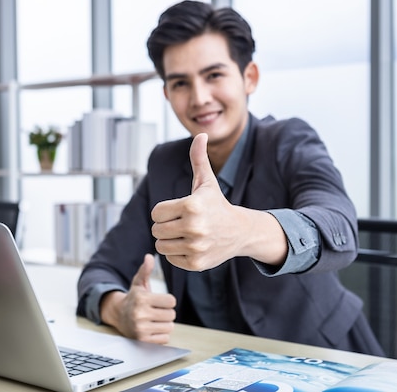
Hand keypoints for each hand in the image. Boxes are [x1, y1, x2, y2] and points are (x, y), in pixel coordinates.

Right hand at [99, 254, 175, 343]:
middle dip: (167, 313)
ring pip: (169, 327)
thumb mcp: (138, 283)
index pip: (171, 301)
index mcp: (142, 298)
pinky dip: (161, 335)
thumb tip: (149, 256)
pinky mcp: (142, 341)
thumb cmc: (134, 298)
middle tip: (156, 311)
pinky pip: (165, 339)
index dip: (168, 301)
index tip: (160, 301)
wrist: (119, 316)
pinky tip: (152, 329)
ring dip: (165, 324)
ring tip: (154, 320)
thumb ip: (145, 270)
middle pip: (172, 315)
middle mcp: (140, 314)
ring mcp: (141, 329)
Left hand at [151, 133, 247, 270]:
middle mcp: (194, 227)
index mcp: (192, 205)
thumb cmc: (217, 204)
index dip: (164, 211)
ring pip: (161, 246)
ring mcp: (196, 247)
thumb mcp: (207, 182)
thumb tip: (200, 133)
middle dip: (165, 226)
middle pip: (156, 230)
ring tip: (184, 234)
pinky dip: (177, 254)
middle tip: (180, 223)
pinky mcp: (197, 264)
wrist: (240, 231)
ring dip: (168, 240)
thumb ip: (198, 158)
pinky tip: (190, 245)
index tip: (177, 210)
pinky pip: (170, 259)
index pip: (156, 212)